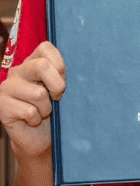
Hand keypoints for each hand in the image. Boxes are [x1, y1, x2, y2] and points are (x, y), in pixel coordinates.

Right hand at [0, 42, 65, 159]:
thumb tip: (84, 68)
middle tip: (58, 97)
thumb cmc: (56, 110)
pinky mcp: (2, 107)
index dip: (59, 64)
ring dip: (47, 108)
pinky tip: (32, 120)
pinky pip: (29, 111)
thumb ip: (64, 75)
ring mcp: (6, 88)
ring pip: (38, 93)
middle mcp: (17, 72)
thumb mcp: (62, 89)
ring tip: (43, 112)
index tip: (64, 79)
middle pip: (41, 66)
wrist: (40, 137)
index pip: (45, 47)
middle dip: (57, 85)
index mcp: (32, 62)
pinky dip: (37, 119)